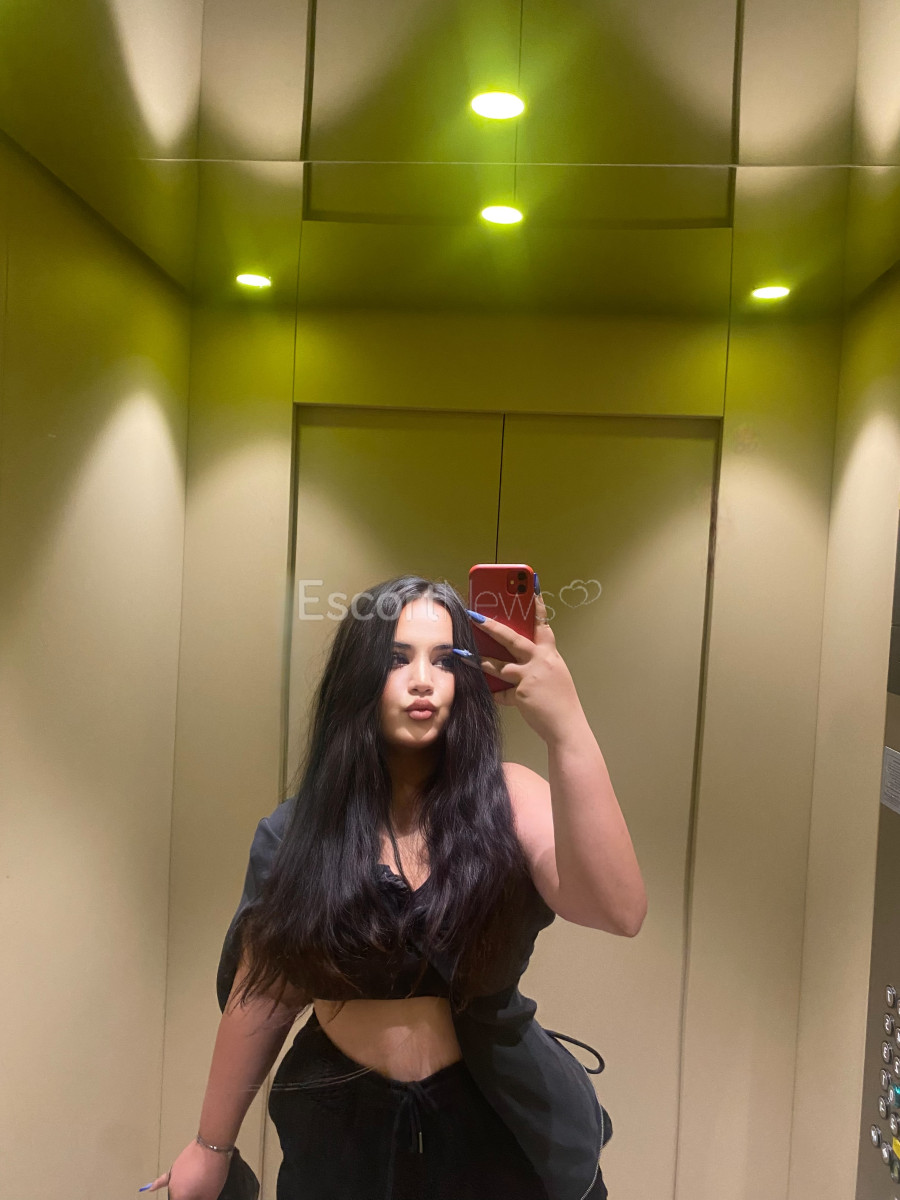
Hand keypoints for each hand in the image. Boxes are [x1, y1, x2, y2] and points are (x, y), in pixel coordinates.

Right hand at [139, 1139, 230, 1199]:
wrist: (212, 1145)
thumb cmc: (212, 1171)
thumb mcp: (211, 1194)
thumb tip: (200, 1199)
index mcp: (180, 1197)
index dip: (193, 1199)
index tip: (198, 1198)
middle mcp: (173, 1188)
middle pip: (178, 1196)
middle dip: (189, 1196)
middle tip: (199, 1193)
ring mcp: (173, 1176)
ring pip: (176, 1188)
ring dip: (184, 1191)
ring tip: (196, 1186)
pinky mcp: (177, 1165)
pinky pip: (165, 1177)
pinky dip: (158, 1184)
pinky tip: (151, 1188)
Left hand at [470, 591, 582, 741]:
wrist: (568, 726)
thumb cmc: (562, 703)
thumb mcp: (554, 676)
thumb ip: (536, 665)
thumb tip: (515, 663)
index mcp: (550, 655)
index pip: (543, 626)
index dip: (537, 607)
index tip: (531, 588)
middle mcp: (541, 661)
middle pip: (513, 639)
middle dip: (492, 627)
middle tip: (475, 616)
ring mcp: (530, 676)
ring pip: (498, 665)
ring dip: (478, 659)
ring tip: (462, 653)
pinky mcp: (521, 692)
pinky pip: (502, 692)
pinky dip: (496, 694)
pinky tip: (488, 695)